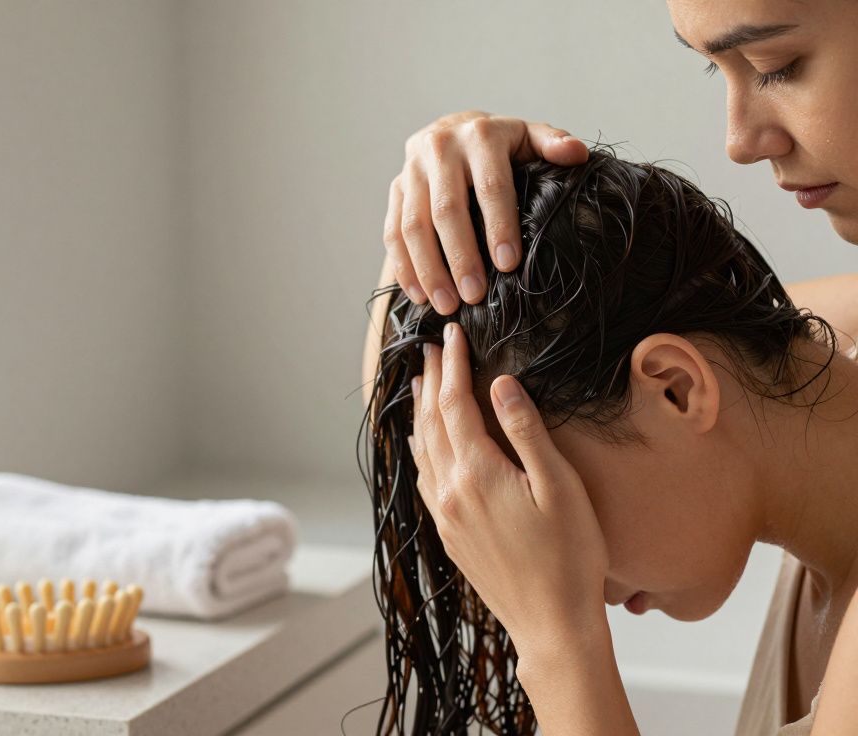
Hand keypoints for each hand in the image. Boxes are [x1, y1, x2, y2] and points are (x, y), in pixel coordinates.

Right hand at [384, 111, 588, 313]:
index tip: (508, 264)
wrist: (450, 129)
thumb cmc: (498, 144)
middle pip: (446, 210)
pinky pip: (392, 232)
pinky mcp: (394, 190)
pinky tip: (419, 295)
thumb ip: (552, 143)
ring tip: (446, 304)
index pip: (490, 186)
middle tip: (474, 295)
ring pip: (412, 225)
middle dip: (460, 257)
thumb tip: (577, 154)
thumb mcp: (528, 136)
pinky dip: (403, 267)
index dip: (499, 226)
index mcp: (479, 135)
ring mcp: (411, 171)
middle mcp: (440, 149)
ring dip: (428, 269)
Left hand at [408, 322, 607, 655]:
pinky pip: (425, 477)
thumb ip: (526, 432)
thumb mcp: (559, 486)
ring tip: (423, 382)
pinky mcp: (449, 534)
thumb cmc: (569, 557)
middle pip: (432, 422)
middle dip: (432, 380)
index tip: (453, 335)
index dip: (453, 365)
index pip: (455, 403)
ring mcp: (445, 514)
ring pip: (423, 449)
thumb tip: (500, 384)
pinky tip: (425, 442)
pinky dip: (422, 447)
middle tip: (432, 347)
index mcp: (476, 473)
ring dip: (422, 411)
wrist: (551, 624)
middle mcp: (450, 491)